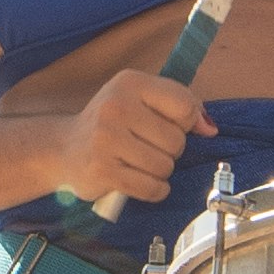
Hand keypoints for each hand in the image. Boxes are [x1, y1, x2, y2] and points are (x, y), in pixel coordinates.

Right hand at [41, 65, 202, 214]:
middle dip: (170, 151)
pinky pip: (150, 188)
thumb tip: (210, 129)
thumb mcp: (141, 101)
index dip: (186, 123)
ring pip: (165, 167)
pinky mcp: (103, 170)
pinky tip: (141, 182)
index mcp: (130, 83)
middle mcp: (116, 107)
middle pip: (176, 141)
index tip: (171, 126)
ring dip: (159, 172)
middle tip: (147, 147)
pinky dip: (154, 190)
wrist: (63, 149)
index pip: (184, 106)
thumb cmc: (111, 124)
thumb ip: (180, 107)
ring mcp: (106, 139)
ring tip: (139, 163)